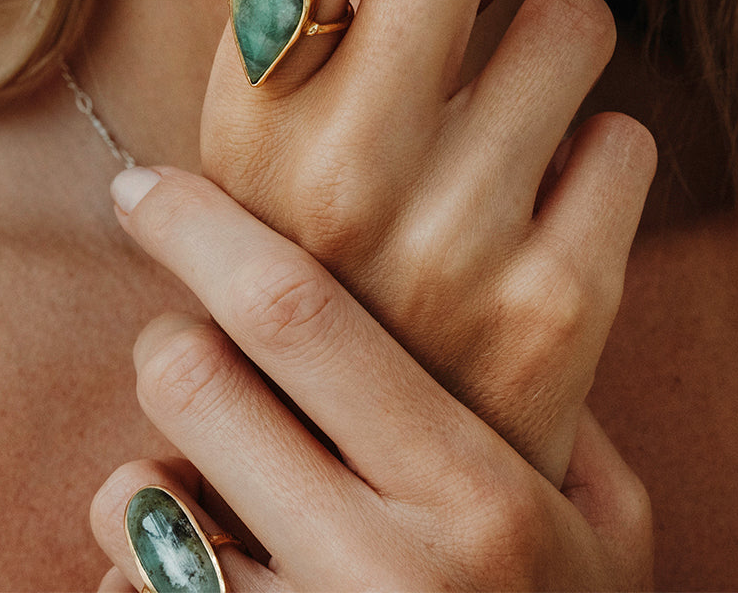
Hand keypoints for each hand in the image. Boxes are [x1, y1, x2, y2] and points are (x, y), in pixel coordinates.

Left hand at [91, 169, 651, 590]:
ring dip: (149, 482)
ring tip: (216, 509)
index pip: (297, 312)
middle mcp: (381, 576)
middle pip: (189, 379)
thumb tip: (477, 302)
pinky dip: (144, 578)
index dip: (200, 228)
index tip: (140, 185)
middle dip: (172, 343)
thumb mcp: (606, 542)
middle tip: (198, 354)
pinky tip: (213, 591)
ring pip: (130, 499)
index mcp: (476, 498)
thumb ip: (554, 415)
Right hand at [199, 0, 655, 483]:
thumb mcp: (280, 135)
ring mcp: (443, 243)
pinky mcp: (552, 311)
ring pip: (574, 9)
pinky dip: (602, 137)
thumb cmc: (329, 266)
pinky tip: (545, 202)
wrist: (376, 476)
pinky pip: (630, 130)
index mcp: (244, 107)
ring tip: (510, 101)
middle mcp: (327, 168)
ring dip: (561, 21)